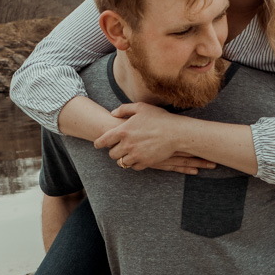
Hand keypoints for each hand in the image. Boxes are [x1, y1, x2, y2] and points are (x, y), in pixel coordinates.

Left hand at [95, 103, 216, 174]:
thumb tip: (112, 114)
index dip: (98, 143)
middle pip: (111, 154)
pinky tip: (138, 157)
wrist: (176, 133)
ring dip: (123, 158)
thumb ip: (124, 109)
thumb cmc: (159, 118)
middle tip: (117, 148)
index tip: (98, 144)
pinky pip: (133, 167)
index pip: (103, 141)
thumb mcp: (141, 107)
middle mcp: (126, 144)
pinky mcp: (144, 162)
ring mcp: (135, 155)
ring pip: (121, 162)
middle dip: (113, 151)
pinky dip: (134, 163)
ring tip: (128, 154)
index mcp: (123, 130)